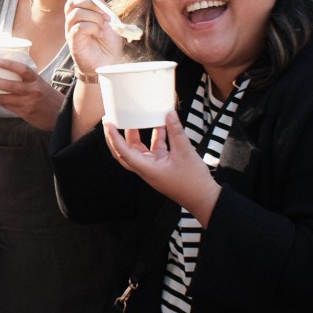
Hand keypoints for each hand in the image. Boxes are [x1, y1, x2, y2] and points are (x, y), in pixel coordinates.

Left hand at [0, 60, 65, 129]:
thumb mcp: (40, 84)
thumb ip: (27, 79)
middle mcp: (32, 91)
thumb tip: (7, 71)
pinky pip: (6, 106)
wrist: (60, 116)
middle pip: (8, 85)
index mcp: (36, 81)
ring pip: (4, 98)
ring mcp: (27, 103)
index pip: (23, 70)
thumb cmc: (48, 97)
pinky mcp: (24, 113)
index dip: (9, 65)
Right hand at [64, 0, 124, 75]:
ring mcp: (71, 29)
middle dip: (91, 4)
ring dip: (93, 17)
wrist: (109, 62)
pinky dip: (92, 27)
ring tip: (102, 26)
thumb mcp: (108, 18)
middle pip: (72, 1)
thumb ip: (101, 4)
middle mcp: (72, 19)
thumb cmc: (108, 42)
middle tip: (104, 14)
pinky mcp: (72, 40)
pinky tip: (97, 33)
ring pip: (76, 13)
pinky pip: (78, 27)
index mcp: (80, 10)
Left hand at [103, 111, 220, 224]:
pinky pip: (152, 150)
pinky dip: (153, 138)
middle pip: (124, 152)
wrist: (205, 199)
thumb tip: (169, 113)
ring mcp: (153, 168)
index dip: (114, 137)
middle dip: (116, 137)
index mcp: (147, 169)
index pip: (123, 152)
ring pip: (138, 150)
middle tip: (111, 120)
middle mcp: (146, 169)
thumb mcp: (185, 152)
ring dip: (135, 135)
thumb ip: (176, 131)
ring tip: (134, 118)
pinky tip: (159, 125)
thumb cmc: (193, 181)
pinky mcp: (161, 166)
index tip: (108, 123)